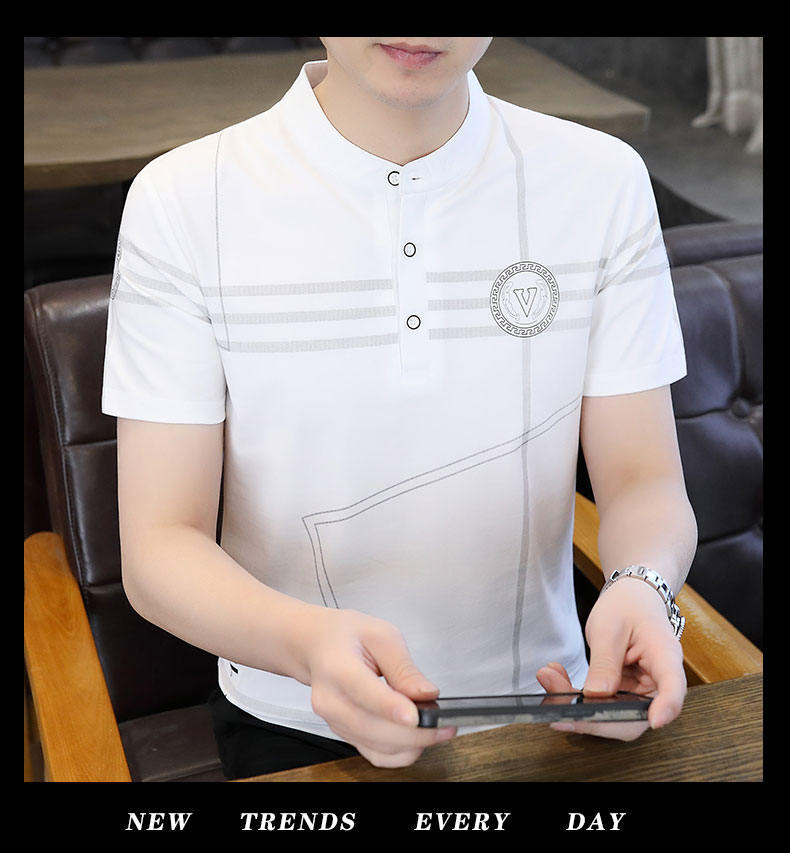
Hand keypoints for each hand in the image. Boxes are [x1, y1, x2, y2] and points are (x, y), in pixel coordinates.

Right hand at [303, 608, 455, 766]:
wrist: (317, 645)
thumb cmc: (347, 636)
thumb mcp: (382, 636)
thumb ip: (404, 667)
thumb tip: (427, 693)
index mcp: (338, 667)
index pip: (365, 693)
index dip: (392, 708)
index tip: (418, 715)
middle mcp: (331, 700)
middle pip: (374, 729)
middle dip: (416, 732)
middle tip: (445, 724)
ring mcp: (335, 721)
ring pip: (377, 748)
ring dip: (412, 745)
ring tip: (436, 728)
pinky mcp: (344, 734)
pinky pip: (374, 755)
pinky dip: (400, 753)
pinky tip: (416, 739)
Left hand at [536, 577, 685, 739]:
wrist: (631, 599)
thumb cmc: (627, 607)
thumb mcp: (610, 628)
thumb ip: (604, 663)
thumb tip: (595, 695)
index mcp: (665, 657)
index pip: (673, 688)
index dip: (667, 708)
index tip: (655, 720)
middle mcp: (657, 682)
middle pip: (635, 716)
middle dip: (593, 716)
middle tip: (557, 702)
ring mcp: (640, 692)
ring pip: (612, 715)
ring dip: (576, 705)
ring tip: (548, 678)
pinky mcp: (623, 694)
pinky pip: (601, 705)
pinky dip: (575, 696)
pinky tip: (555, 677)